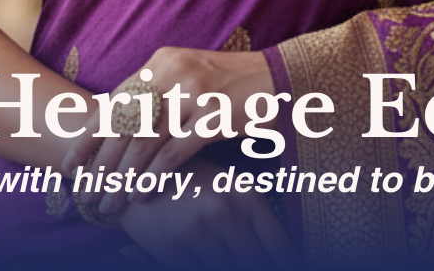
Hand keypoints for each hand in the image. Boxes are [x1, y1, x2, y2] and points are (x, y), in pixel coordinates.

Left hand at [63, 46, 275, 214]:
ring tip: (109, 204)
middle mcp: (173, 72)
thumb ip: (154, 95)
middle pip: (125, 124)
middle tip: (85, 194)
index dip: (89, 136)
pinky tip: (141, 195)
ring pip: (145, 142)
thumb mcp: (186, 79)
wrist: (278, 80)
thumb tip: (112, 126)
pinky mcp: (214, 115)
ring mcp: (193, 92)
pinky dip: (154, 176)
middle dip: (101, 164)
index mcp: (161, 62)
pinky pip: (174, 152)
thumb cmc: (228, 85)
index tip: (69, 165)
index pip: (115, 101)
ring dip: (123, 178)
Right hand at [118, 156, 295, 267]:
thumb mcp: (225, 185)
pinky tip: (207, 257)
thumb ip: (250, 216)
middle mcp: (226, 213)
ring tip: (225, 252)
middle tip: (258, 260)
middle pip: (256, 263)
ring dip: (231, 264)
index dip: (288, 262)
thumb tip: (279, 252)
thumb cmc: (189, 179)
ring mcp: (200, 233)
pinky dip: (206, 267)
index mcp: (245, 195)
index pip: (279, 247)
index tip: (297, 266)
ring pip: (230, 269)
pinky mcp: (175, 250)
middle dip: (261, 266)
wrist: (136, 173)